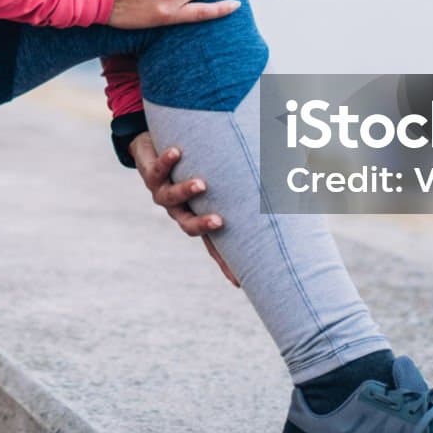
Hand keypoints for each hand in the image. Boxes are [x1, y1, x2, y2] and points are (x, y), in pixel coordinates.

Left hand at [129, 129, 239, 287]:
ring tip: (201, 184)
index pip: (212, 243)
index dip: (224, 262)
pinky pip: (158, 170)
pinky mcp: (151, 175)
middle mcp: (179, 210)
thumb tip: (282, 181)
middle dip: (203, 225)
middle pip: (189, 225)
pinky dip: (168, 162)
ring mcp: (164, 193)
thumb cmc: (193, 165)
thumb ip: (241, 186)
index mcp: (196, 216)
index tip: (238, 281)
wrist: (150, 151)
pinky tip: (177, 152)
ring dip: (187, 191)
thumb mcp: (216, 180)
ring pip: (172, 197)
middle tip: (219, 222)